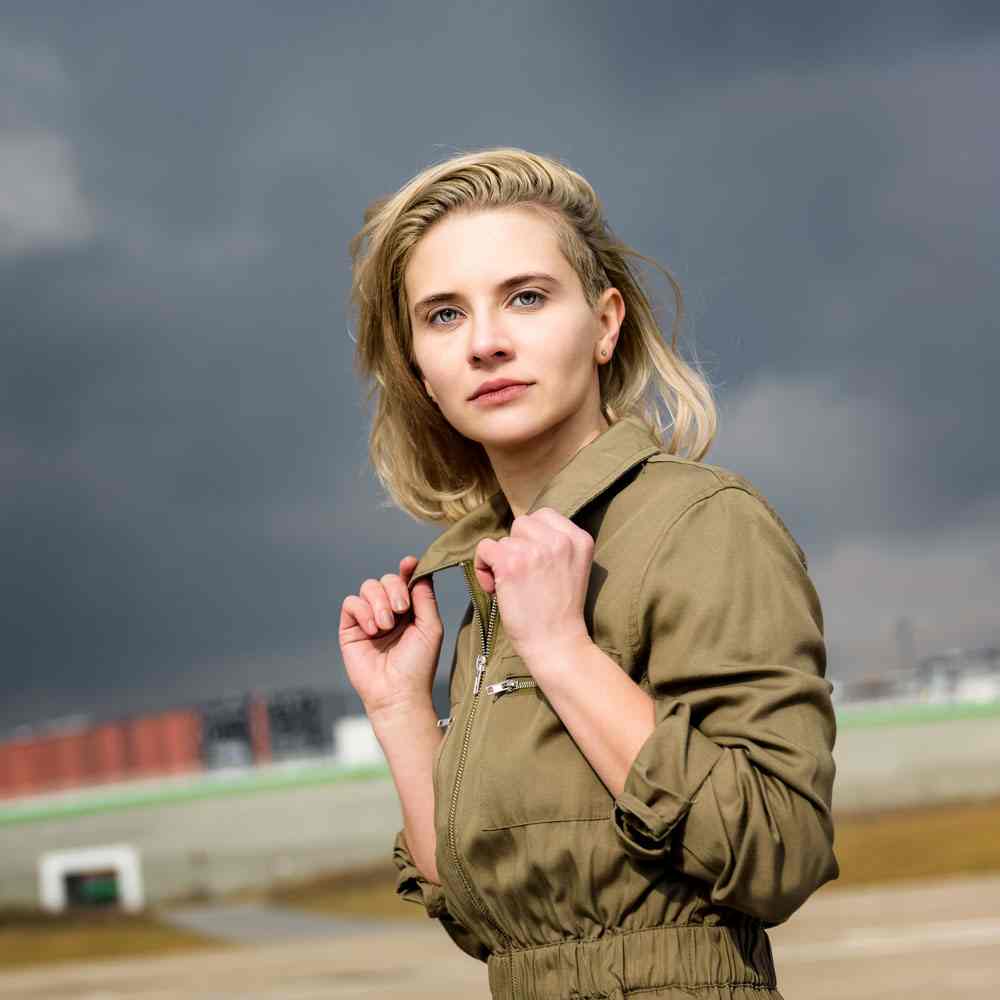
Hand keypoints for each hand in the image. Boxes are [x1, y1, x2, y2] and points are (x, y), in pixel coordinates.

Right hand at [339, 555, 443, 719]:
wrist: (397, 692)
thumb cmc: (418, 665)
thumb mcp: (430, 627)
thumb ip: (425, 598)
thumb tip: (419, 570)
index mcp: (410, 610)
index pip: (406, 580)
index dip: (407, 569)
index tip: (409, 564)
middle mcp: (389, 611)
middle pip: (387, 580)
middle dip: (394, 590)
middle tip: (401, 610)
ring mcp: (369, 618)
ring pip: (368, 587)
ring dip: (379, 602)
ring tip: (385, 625)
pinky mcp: (350, 628)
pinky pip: (351, 603)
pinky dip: (362, 611)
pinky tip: (372, 630)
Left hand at [473, 507, 592, 667]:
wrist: (557, 644)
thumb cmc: (560, 612)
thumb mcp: (572, 567)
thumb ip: (556, 545)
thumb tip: (521, 533)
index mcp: (580, 539)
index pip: (546, 515)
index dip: (532, 537)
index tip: (533, 561)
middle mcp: (560, 540)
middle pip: (523, 523)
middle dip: (517, 546)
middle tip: (521, 575)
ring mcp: (535, 550)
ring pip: (504, 538)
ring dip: (500, 559)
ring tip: (510, 586)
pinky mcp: (511, 563)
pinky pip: (485, 548)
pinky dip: (483, 567)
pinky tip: (494, 587)